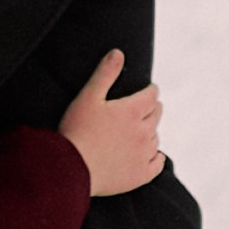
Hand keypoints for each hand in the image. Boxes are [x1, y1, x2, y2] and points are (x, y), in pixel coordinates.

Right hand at [58, 49, 164, 196]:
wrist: (71, 168)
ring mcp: (143, 155)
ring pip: (156, 138)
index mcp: (132, 111)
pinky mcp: (140, 175)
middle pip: (157, 115)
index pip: (151, 95)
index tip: (150, 89)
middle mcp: (143, 132)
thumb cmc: (76, 130)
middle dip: (153, 108)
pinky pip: (157, 164)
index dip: (150, 90)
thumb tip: (118, 53)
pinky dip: (157, 157)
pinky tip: (154, 156)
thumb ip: (105, 73)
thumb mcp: (88, 96)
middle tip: (148, 106)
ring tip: (142, 130)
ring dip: (151, 131)